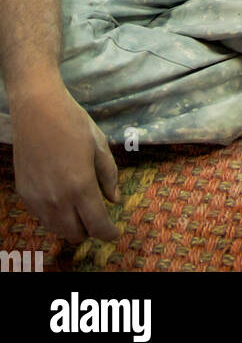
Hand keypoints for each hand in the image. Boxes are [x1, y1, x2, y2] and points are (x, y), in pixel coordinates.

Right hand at [11, 83, 120, 242]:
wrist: (37, 109)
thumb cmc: (72, 122)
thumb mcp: (99, 145)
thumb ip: (109, 175)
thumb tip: (114, 199)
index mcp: (81, 186)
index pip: (97, 225)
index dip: (109, 233)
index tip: (115, 233)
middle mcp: (58, 198)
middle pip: (77, 234)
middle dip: (91, 230)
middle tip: (99, 217)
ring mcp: (38, 199)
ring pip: (58, 230)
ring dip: (72, 226)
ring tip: (81, 210)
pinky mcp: (25, 194)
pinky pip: (42, 218)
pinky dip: (55, 217)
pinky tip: (62, 201)